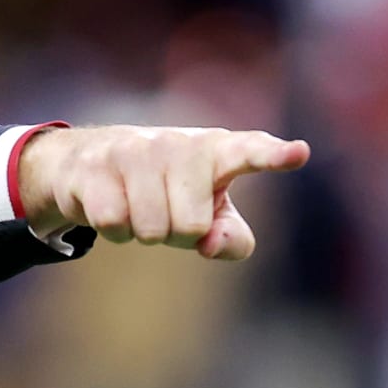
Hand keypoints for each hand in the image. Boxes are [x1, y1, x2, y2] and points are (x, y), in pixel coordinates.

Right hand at [17, 126, 310, 260]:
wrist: (89, 162)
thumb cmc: (166, 193)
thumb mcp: (209, 216)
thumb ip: (230, 239)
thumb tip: (209, 245)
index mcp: (218, 151)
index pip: (252, 151)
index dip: (275, 155)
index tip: (298, 153)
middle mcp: (179, 143)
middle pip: (191, 227)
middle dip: (175, 234)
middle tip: (164, 212)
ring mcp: (135, 149)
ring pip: (150, 229)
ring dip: (142, 232)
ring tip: (137, 207)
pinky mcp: (96, 163)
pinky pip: (113, 223)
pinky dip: (113, 231)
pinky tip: (111, 206)